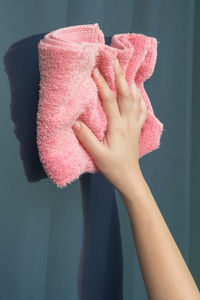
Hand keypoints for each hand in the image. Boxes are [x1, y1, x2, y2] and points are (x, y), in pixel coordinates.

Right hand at [72, 58, 147, 190]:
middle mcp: (128, 122)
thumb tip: (75, 121)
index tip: (95, 69)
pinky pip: (142, 111)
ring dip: (131, 85)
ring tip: (126, 73)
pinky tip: (138, 95)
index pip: (110, 100)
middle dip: (120, 76)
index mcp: (117, 127)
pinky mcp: (137, 130)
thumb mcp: (97, 154)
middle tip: (115, 62)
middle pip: (127, 95)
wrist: (129, 177)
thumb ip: (86, 137)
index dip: (102, 84)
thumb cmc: (112, 167)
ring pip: (136, 100)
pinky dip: (140, 100)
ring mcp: (135, 125)